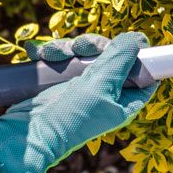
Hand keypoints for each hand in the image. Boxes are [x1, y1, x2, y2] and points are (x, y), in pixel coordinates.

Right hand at [0, 32, 155, 172]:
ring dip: (68, 49)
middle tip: (81, 47)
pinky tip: (39, 54)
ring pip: (85, 54)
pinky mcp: (62, 82)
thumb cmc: (71, 116)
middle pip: (112, 56)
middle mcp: (106, 93)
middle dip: (94, 47)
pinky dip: (53, 53)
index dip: (138, 56)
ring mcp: (83, 87)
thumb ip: (120, 61)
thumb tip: (138, 38)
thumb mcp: (100, 86)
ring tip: (52, 54)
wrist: (29, 133)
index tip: (129, 41)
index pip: (144, 75)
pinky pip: (64, 59)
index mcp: (124, 101)